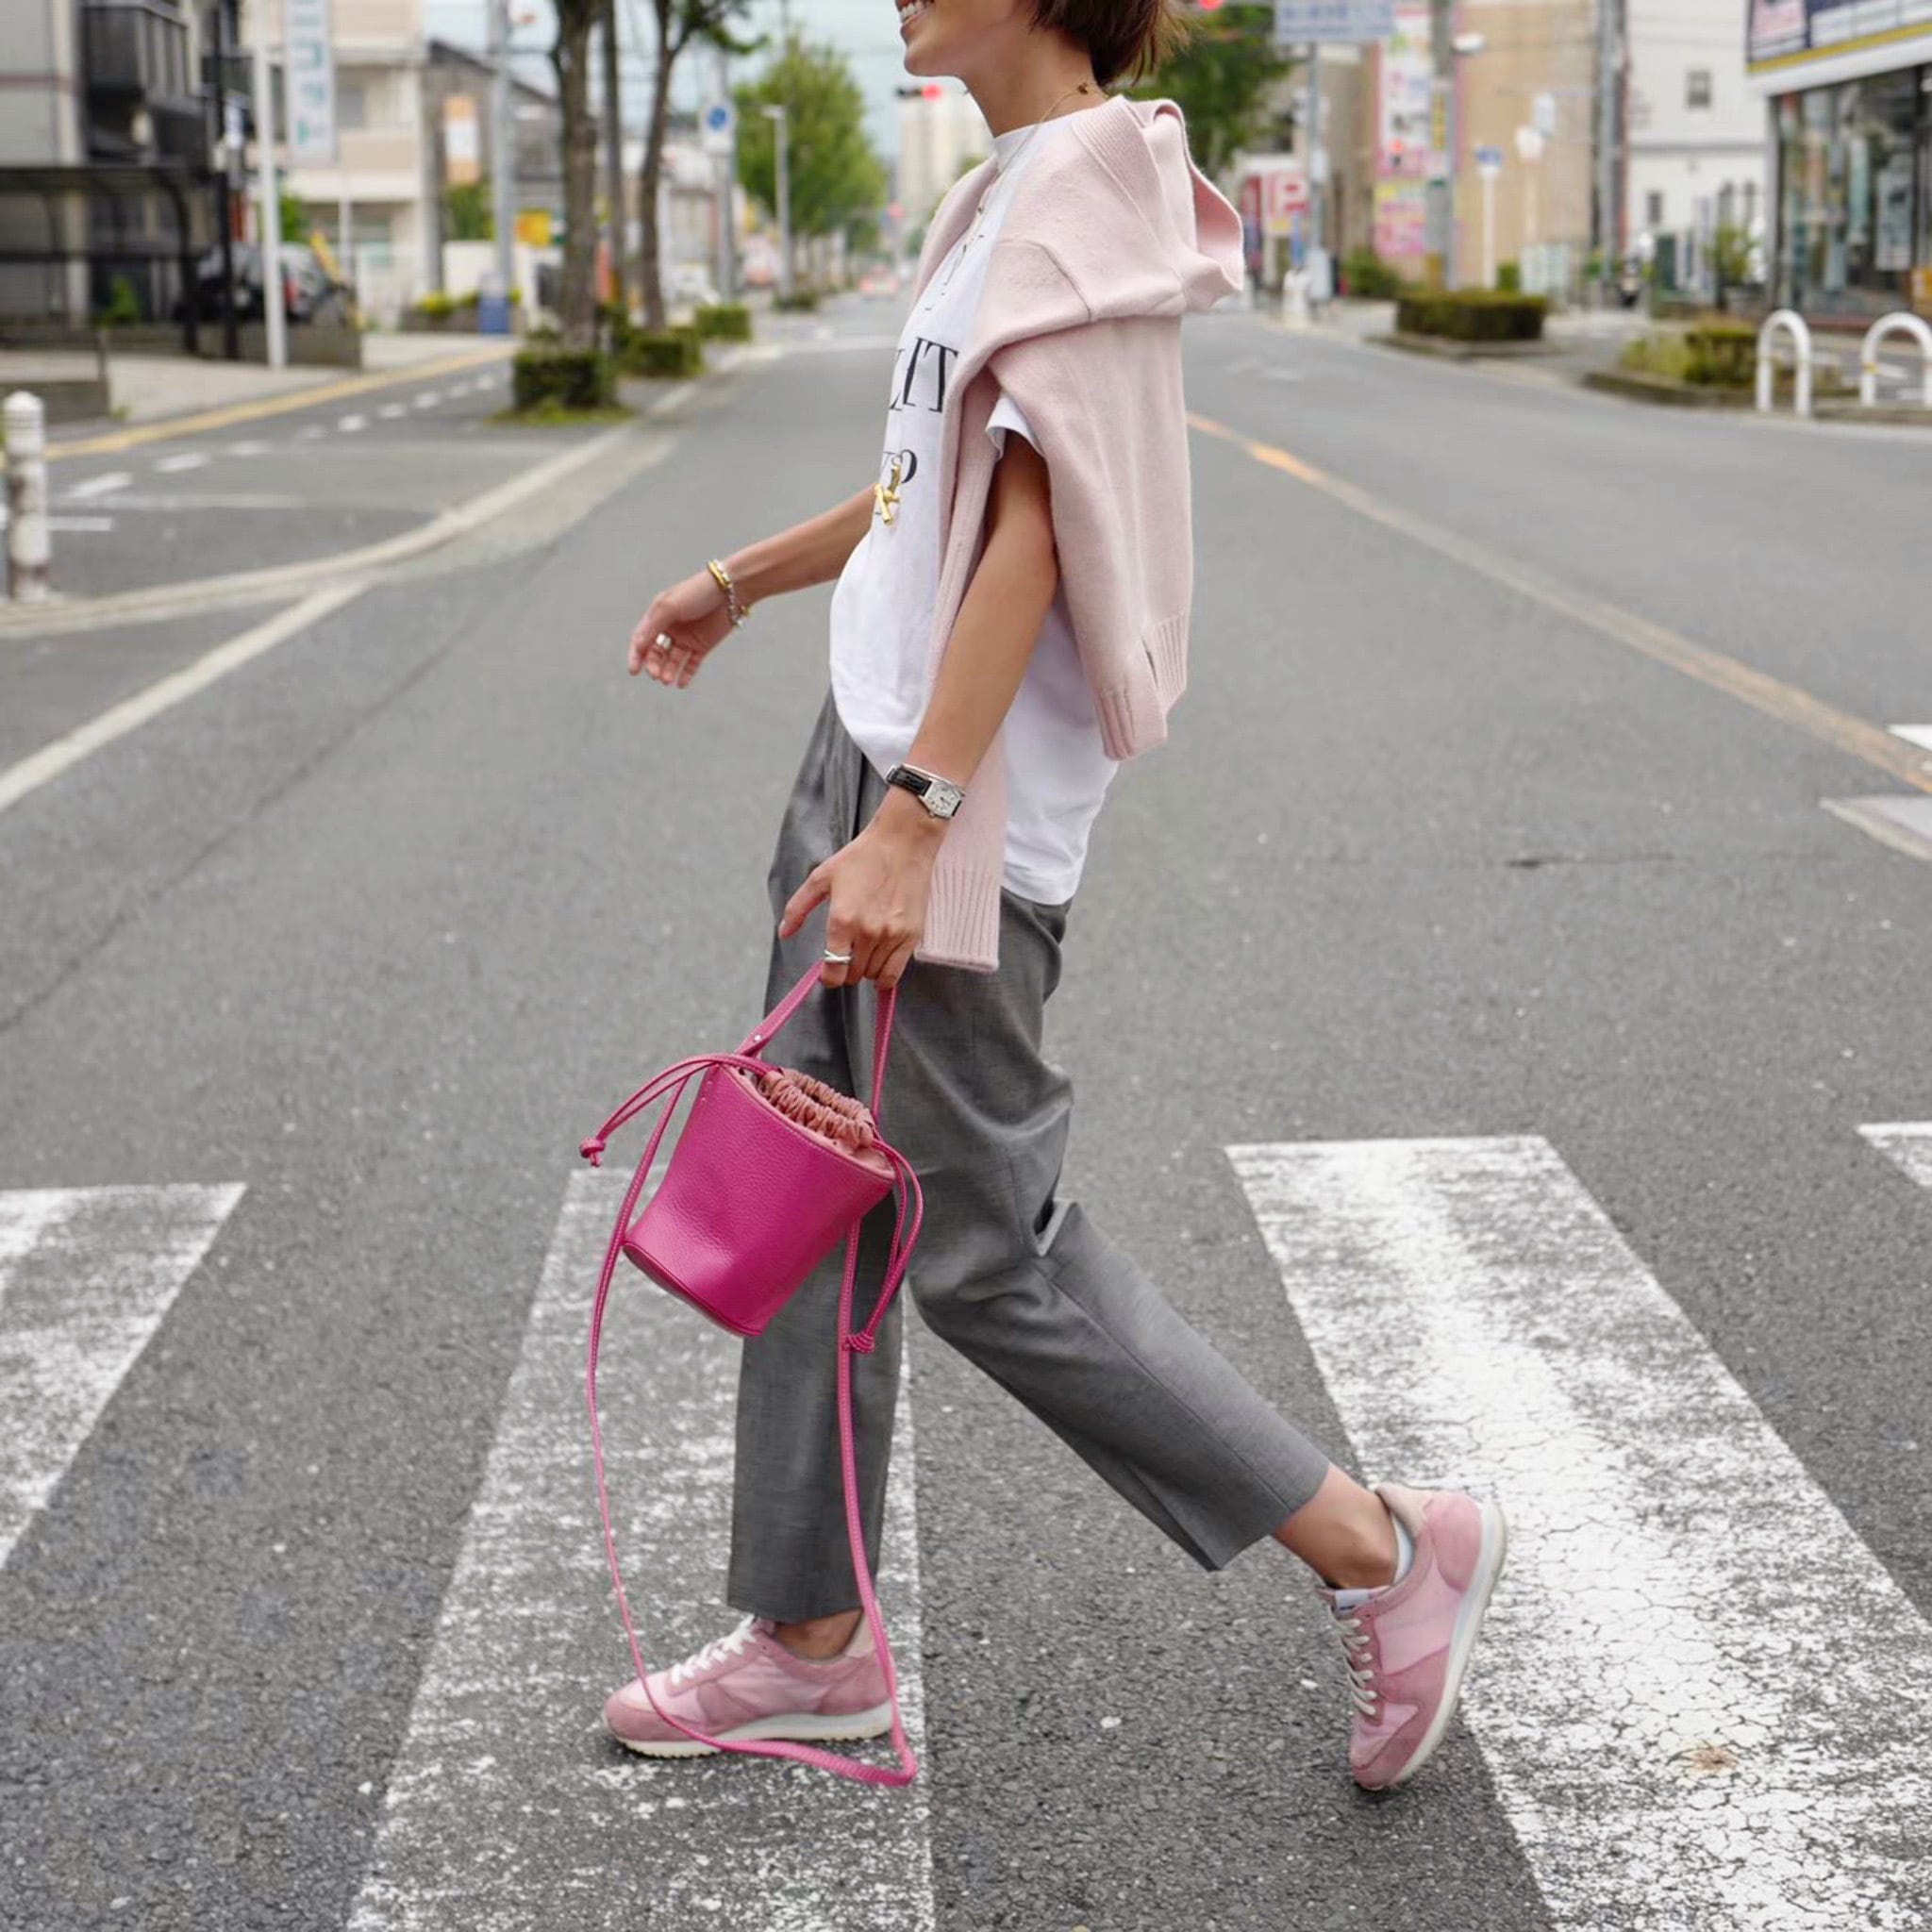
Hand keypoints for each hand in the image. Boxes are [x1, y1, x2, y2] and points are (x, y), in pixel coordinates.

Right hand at [627, 568, 735, 686]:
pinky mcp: (702, 645)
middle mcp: (670, 628)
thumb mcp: (670, 606)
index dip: (636, 655)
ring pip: (672, 660)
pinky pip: (691, 664)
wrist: (731, 590)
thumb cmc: (697, 592)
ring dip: (667, 671)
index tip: (633, 671)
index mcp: (658, 616)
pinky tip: (681, 683)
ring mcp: (686, 637)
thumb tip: (637, 645)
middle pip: (656, 652)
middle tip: (656, 675)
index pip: (641, 639)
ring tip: (667, 680)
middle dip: (653, 665)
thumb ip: (652, 626)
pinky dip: (685, 674)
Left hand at [778, 794, 944, 988]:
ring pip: (873, 975)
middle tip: (847, 954)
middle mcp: (867, 932)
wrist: (903, 843)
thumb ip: (798, 908)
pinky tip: (880, 969)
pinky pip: (895, 973)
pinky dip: (885, 976)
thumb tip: (784, 934)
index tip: (828, 973)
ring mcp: (891, 936)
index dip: (828, 977)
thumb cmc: (861, 857)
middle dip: (846, 970)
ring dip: (865, 970)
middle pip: (852, 975)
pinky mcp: (911, 936)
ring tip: (865, 953)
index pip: (833, 970)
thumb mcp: (821, 878)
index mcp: (842, 920)